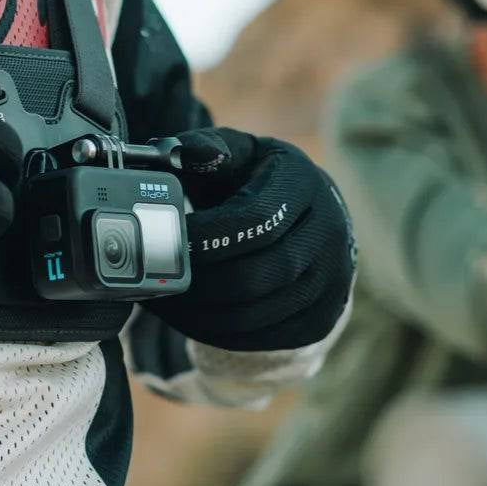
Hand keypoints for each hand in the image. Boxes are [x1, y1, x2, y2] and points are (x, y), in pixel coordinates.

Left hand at [150, 127, 355, 351]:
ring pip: (257, 314)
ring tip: (160, 297)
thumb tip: (185, 153)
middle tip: (155, 276)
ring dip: (199, 313)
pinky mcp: (320, 318)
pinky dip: (216, 332)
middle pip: (256, 275)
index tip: (165, 236)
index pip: (255, 220)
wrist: (304, 215)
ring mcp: (331, 281)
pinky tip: (185, 316)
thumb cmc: (254, 178)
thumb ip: (206, 148)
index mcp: (303, 184)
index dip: (205, 234)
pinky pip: (263, 338)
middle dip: (197, 280)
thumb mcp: (234, 152)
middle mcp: (329, 233)